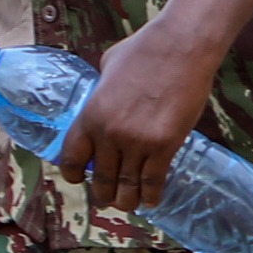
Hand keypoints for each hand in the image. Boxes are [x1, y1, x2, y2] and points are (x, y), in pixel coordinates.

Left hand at [62, 23, 220, 213]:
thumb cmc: (144, 49)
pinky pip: (154, 180)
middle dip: (103, 194)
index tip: (79, 180)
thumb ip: (101, 91)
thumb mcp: (107, 67)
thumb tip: (105, 99)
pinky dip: (151, 195)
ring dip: (127, 199)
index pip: (72, 158)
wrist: (180, 47)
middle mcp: (109, 134)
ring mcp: (138, 142)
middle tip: (108, 199)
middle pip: (101, 178)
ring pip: (127, 185)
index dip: (74, 175)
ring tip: (128, 204)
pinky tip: (150, 201)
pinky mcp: (165, 145)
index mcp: (90, 115)